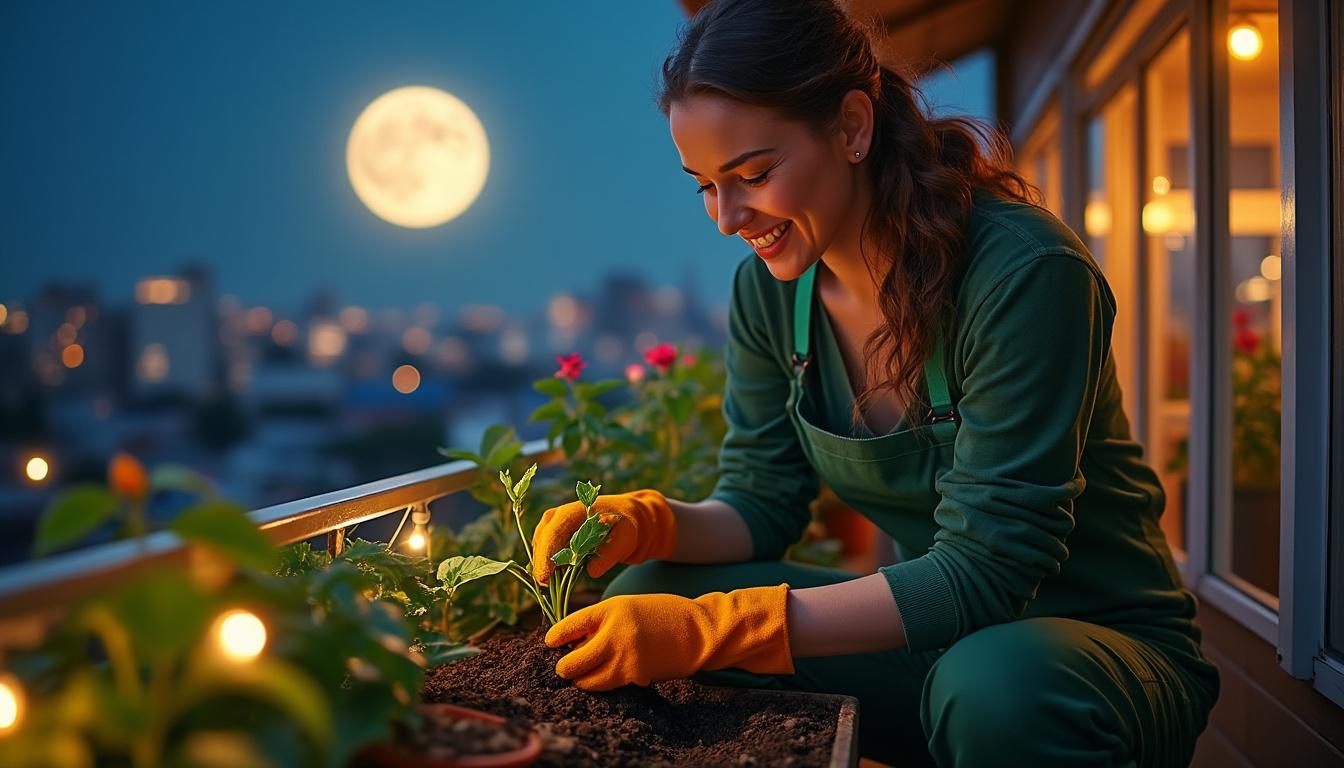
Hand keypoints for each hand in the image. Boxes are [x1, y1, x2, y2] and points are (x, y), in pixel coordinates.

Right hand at [530, 489, 676, 584]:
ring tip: (551, 584)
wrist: (626, 521)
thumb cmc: (625, 527)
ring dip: (544, 566)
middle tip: (544, 587)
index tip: (543, 577)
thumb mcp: (624, 539)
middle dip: (541, 564)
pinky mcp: (554, 537)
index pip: (554, 533)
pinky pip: (545, 552)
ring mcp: (553, 526)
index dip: (546, 556)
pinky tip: (555, 579)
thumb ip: (608, 555)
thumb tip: (591, 572)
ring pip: (540, 548)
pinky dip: (548, 565)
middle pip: (542, 541)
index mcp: (574, 511)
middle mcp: (558, 516)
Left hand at [544, 584, 792, 690]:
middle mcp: (614, 635)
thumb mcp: (627, 606)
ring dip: (582, 679)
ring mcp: (624, 659)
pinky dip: (603, 682)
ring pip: (587, 682)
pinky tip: (609, 672)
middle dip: (565, 667)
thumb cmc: (660, 614)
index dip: (555, 637)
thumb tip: (572, 643)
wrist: (698, 631)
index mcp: (610, 610)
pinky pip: (609, 686)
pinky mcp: (635, 677)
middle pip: (572, 663)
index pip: (570, 626)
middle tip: (565, 666)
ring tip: (585, 672)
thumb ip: (600, 621)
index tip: (550, 643)